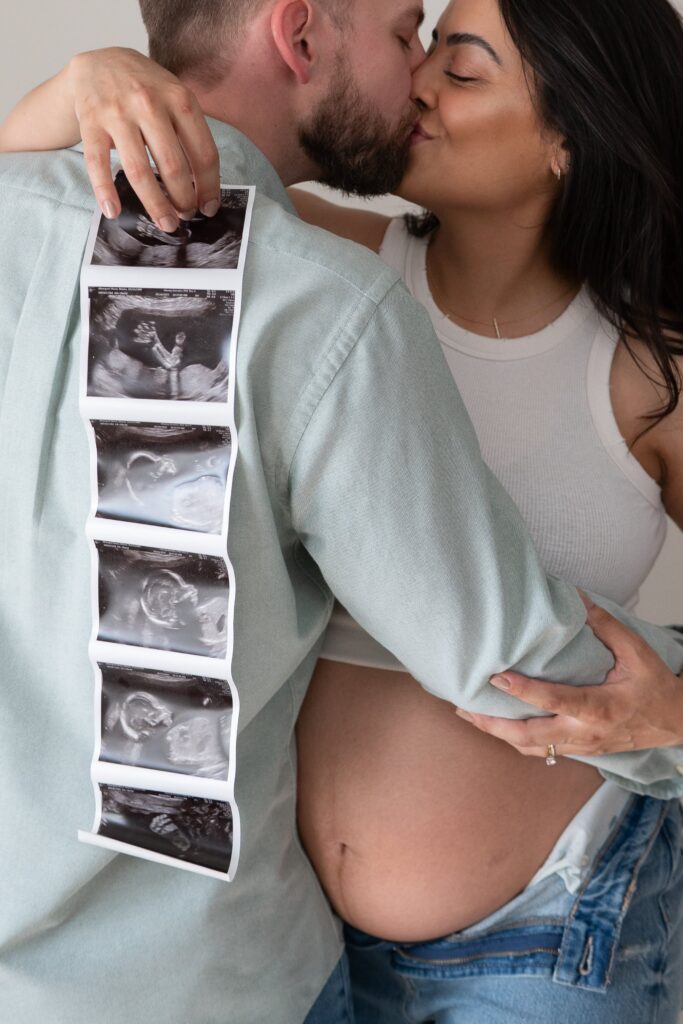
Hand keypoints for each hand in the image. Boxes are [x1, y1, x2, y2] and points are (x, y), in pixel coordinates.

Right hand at [66, 48, 219, 230]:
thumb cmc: (146, 89)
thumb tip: (204, 186)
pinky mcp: (90, 122)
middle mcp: (149, 104)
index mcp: (179, 99)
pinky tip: (113, 212)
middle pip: (173, 166)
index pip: (203, 153)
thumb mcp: (175, 98)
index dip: (209, 187)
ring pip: (139, 171)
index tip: (209, 207)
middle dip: (183, 199)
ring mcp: (117, 113)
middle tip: (185, 216)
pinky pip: (97, 163)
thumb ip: (190, 134)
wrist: (99, 63)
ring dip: (155, 204)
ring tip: (165, 224)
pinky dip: (105, 191)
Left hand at [456, 596, 682, 756]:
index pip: (555, 700)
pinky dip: (515, 739)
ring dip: (498, 733)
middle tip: (464, 706)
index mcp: (600, 708)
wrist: (676, 723)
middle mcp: (586, 732)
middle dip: (495, 724)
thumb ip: (605, 625)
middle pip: (532, 736)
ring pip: (532, 748)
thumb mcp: (636, 651)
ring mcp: (582, 747)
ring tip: (469, 715)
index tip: (498, 677)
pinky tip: (496, 726)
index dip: (524, 691)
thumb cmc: (655, 686)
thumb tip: (576, 596)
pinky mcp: (580, 751)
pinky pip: (541, 750)